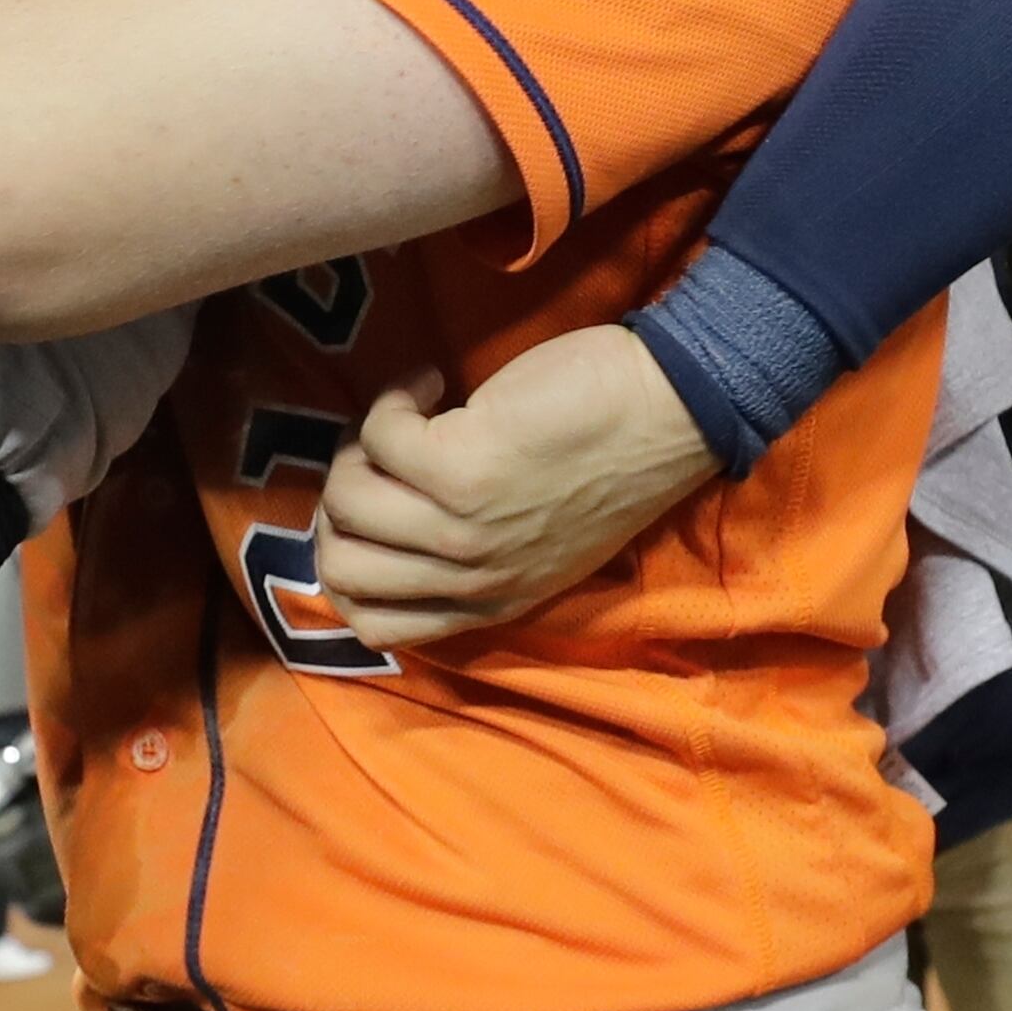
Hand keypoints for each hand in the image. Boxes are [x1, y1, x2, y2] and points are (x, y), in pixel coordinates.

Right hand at [311, 324, 720, 647]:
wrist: (672, 410)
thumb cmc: (615, 460)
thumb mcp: (546, 543)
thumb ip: (481, 555)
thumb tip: (395, 515)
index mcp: (492, 603)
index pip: (375, 627)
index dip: (347, 564)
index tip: (374, 506)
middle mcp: (473, 578)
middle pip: (341, 568)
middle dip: (339, 502)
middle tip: (380, 456)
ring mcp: (463, 528)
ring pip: (347, 502)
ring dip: (360, 446)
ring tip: (406, 415)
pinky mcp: (457, 468)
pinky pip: (378, 437)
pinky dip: (393, 400)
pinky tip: (431, 383)